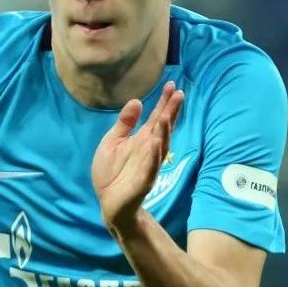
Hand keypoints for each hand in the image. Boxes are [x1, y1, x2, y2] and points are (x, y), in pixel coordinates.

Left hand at [91, 81, 183, 230]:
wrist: (108, 201)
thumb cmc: (112, 172)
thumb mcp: (112, 142)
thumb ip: (124, 123)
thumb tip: (136, 101)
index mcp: (142, 139)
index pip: (156, 117)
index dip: (164, 102)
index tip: (172, 85)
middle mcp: (149, 150)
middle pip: (162, 128)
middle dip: (170, 112)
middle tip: (179, 94)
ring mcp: (148, 165)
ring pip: (159, 146)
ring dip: (164, 132)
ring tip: (166, 115)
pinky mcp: (143, 181)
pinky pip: (150, 167)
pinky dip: (153, 156)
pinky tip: (155, 143)